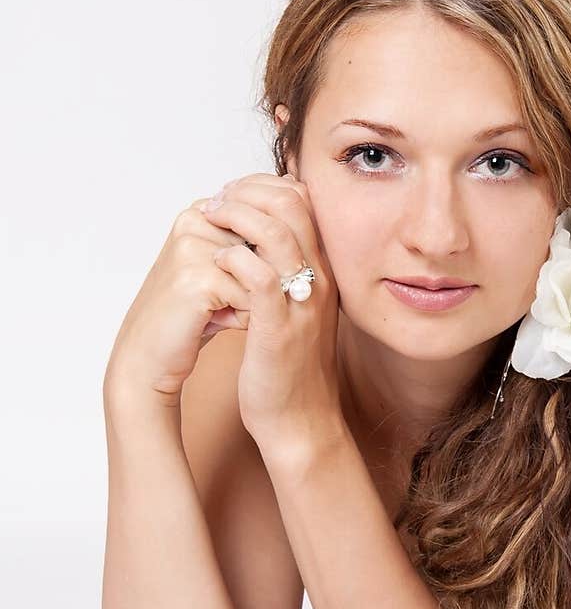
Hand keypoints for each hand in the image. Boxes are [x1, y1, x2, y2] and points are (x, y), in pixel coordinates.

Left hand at [200, 171, 342, 449]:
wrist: (299, 421)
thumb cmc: (288, 367)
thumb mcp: (294, 311)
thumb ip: (284, 274)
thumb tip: (254, 241)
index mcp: (323, 272)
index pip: (303, 203)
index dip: (264, 187)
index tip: (232, 193)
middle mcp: (319, 281)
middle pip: (293, 205)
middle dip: (247, 193)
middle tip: (216, 201)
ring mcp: (301, 302)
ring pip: (277, 233)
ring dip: (236, 217)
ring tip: (209, 220)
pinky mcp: (278, 327)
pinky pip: (259, 276)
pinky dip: (234, 258)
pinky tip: (216, 260)